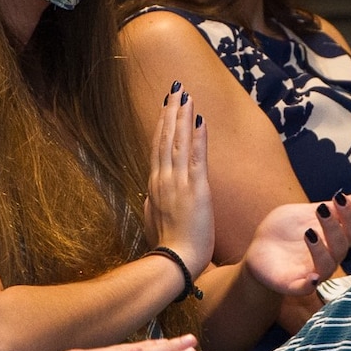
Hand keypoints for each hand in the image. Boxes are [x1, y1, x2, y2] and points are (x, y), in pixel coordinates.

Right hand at [144, 83, 212, 275]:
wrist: (175, 262)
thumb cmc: (167, 246)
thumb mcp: (154, 220)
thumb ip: (153, 202)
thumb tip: (150, 193)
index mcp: (154, 185)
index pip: (157, 148)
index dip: (161, 126)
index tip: (164, 108)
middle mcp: (163, 179)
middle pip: (165, 138)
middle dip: (170, 112)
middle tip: (175, 89)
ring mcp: (178, 182)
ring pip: (178, 141)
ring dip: (182, 116)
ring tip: (186, 95)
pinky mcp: (196, 188)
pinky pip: (197, 156)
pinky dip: (198, 136)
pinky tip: (200, 119)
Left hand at [242, 192, 350, 294]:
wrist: (257, 249)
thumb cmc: (286, 231)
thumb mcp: (308, 213)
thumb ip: (336, 208)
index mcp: (334, 240)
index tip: (340, 197)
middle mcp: (329, 258)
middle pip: (341, 246)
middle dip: (335, 227)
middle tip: (322, 210)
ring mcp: (311, 272)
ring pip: (327, 267)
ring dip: (322, 250)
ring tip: (309, 232)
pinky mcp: (293, 284)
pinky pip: (306, 288)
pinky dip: (310, 283)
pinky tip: (311, 276)